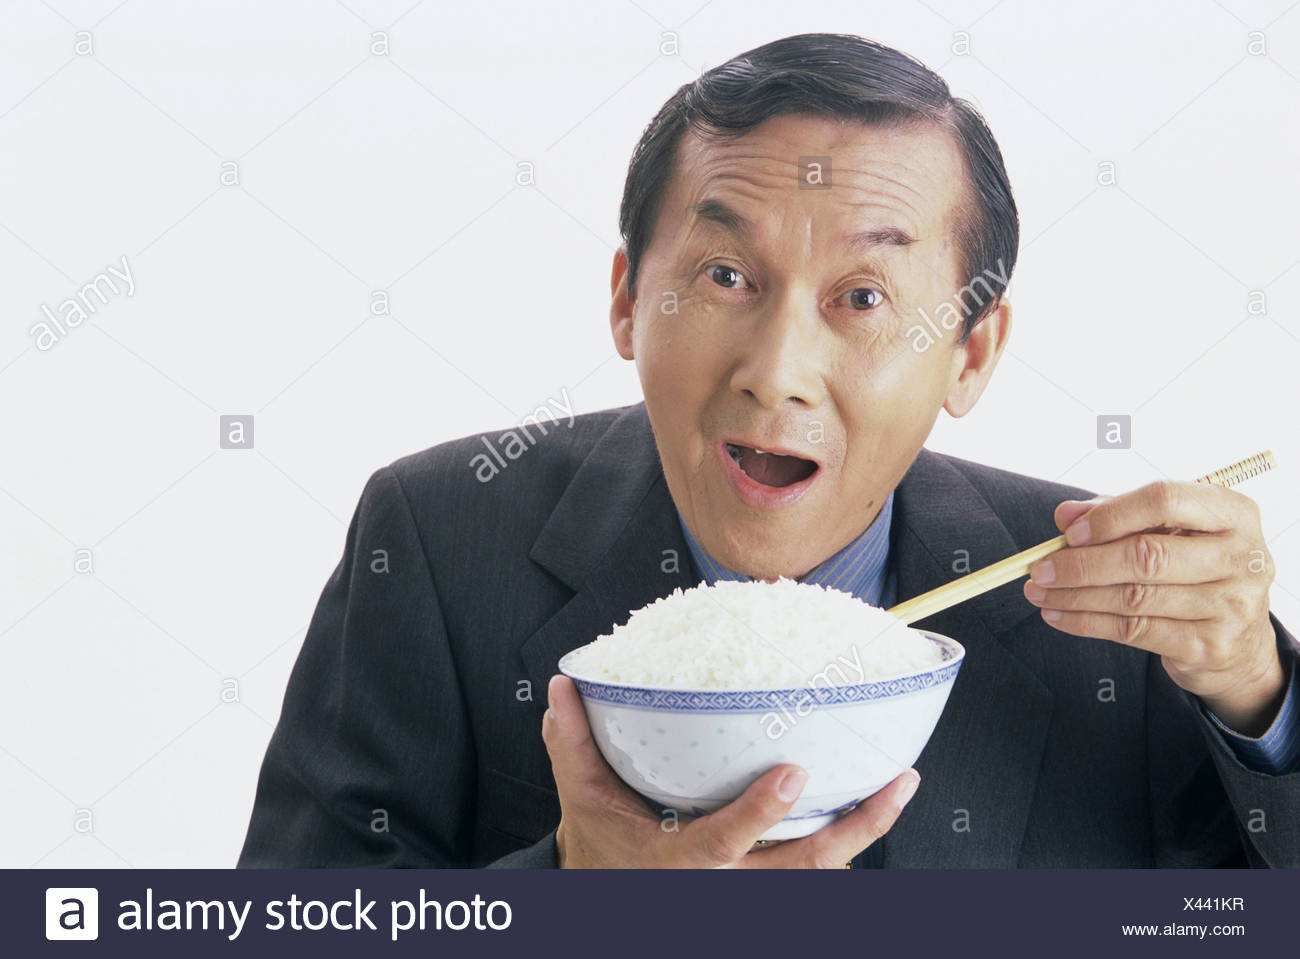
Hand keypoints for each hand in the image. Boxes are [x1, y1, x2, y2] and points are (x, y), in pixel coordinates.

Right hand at [542, 673, 919, 867]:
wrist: (611, 898)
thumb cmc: (601, 847)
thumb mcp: (581, 799)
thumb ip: (574, 743)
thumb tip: (563, 685)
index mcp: (680, 862)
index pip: (725, 843)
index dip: (761, 813)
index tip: (794, 773)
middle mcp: (726, 885)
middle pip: (803, 868)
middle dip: (854, 828)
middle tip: (897, 782)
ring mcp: (752, 892)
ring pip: (820, 872)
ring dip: (864, 831)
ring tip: (900, 783)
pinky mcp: (767, 888)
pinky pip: (816, 870)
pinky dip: (847, 838)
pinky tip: (872, 802)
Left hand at [1022, 479, 1284, 734]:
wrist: (1240, 641)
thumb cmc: (1194, 569)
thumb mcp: (1167, 531)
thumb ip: (1117, 514)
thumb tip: (1065, 515)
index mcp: (1234, 513)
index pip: (1165, 501)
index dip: (1112, 515)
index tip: (1070, 532)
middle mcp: (1242, 557)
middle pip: (1146, 556)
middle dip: (1082, 563)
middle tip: (1039, 568)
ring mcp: (1231, 605)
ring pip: (1134, 597)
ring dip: (1075, 595)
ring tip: (1038, 592)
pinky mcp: (1210, 646)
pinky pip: (1134, 631)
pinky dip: (1086, 623)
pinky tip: (1057, 615)